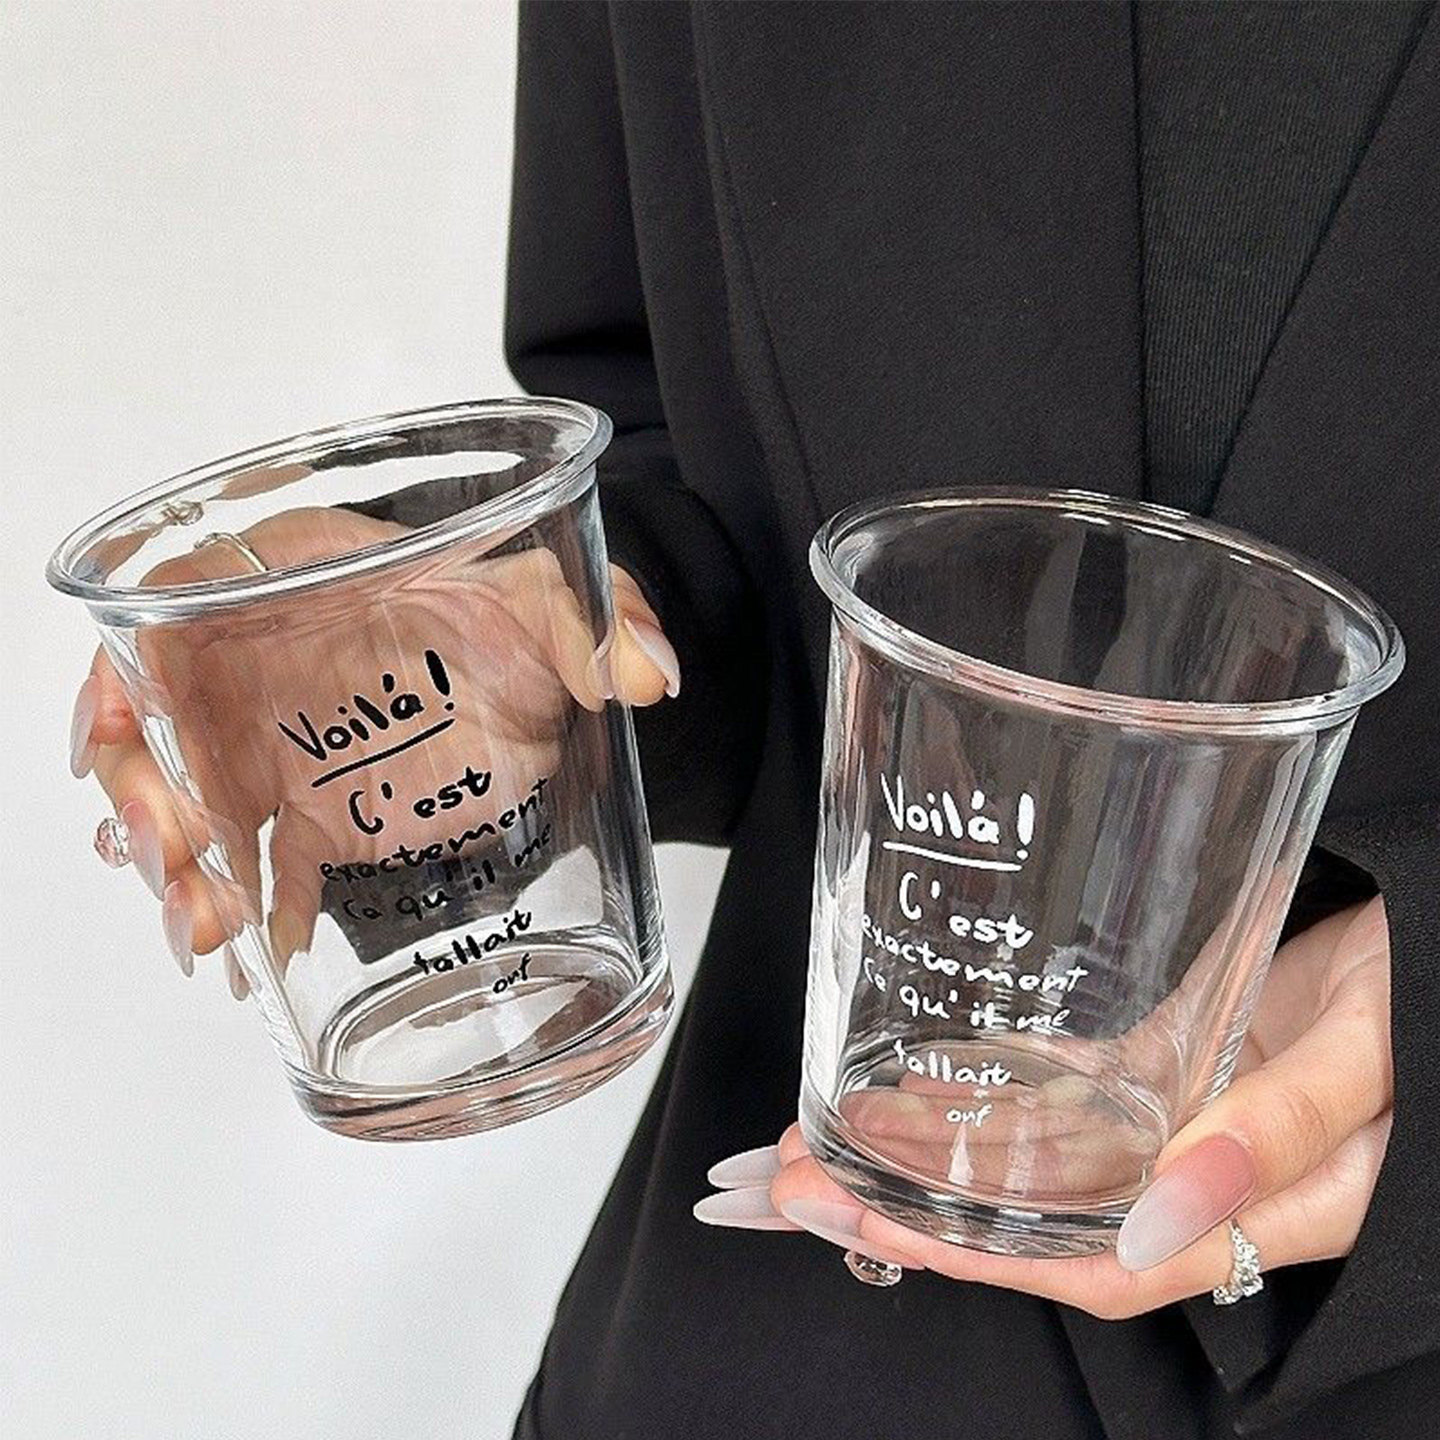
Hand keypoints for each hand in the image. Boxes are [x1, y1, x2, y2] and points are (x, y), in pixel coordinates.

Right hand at [68, 507, 680, 988]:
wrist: (524, 665)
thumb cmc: (506, 607)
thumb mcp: (549, 596)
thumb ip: (598, 620)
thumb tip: (652, 672)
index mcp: (293, 583)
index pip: (172, 611)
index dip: (122, 673)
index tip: (110, 733)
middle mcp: (262, 668)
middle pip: (158, 726)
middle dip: (146, 797)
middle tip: (175, 861)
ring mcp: (280, 747)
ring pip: (194, 805)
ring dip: (182, 871)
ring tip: (206, 933)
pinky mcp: (314, 813)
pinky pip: (261, 865)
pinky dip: (250, 912)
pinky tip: (255, 958)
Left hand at [696, 898, 1392, 1317]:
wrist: (1422, 931)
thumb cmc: (1410, 1001)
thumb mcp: (1354, 1069)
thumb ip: (1270, 1137)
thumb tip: (1158, 1213)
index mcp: (1241, 1210)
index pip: (1082, 1260)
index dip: (969, 1255)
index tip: (856, 1221)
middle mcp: (1181, 1175)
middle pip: (1027, 1216)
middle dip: (902, 1204)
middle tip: (784, 1178)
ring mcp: (1158, 1113)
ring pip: (1024, 1152)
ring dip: (922, 1147)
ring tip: (810, 1130)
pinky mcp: (1152, 1055)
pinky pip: (1053, 1086)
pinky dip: (980, 1087)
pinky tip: (903, 1078)